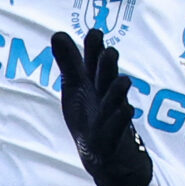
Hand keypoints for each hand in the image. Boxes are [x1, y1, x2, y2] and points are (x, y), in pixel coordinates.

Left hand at [51, 27, 151, 185]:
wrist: (106, 153)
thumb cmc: (90, 114)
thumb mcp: (76, 86)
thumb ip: (69, 62)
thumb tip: (58, 33)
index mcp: (95, 82)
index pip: (94, 62)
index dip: (94, 49)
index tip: (95, 32)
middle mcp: (105, 96)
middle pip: (106, 78)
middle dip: (108, 66)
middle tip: (110, 52)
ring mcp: (110, 116)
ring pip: (115, 102)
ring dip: (118, 92)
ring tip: (123, 82)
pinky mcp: (113, 138)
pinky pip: (118, 128)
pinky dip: (120, 120)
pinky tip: (126, 110)